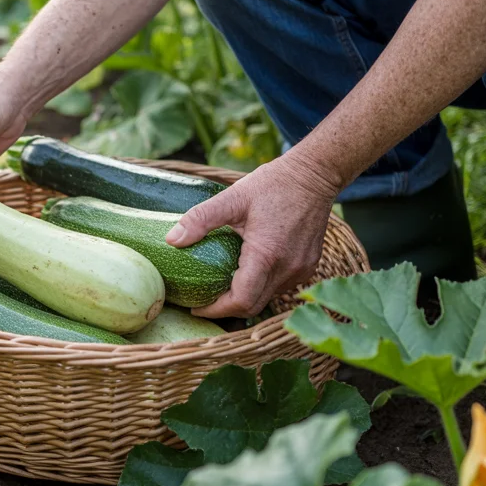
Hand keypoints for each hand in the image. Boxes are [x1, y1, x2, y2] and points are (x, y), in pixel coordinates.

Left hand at [165, 151, 342, 317]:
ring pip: (268, 297)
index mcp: (266, 255)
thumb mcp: (232, 198)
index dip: (216, 311)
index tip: (196, 307)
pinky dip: (261, 286)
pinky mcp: (308, 266)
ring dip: (244, 298)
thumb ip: (200, 219)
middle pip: (253, 306)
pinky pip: (280, 286)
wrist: (314, 175)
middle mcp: (287, 269)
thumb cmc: (273, 185)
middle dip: (226, 309)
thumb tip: (171, 240)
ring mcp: (301, 270)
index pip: (241, 301)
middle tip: (203, 301)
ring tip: (221, 287)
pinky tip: (245, 273)